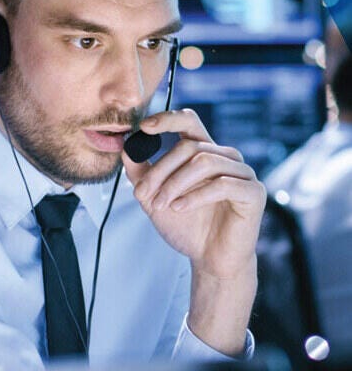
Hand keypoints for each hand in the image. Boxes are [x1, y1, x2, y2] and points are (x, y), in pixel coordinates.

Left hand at [122, 109, 265, 278]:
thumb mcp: (155, 198)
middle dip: (160, 170)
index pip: (189, 121)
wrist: (209, 260)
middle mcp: (225, 157)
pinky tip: (179, 209)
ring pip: (203, 161)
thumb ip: (141, 174)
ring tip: (159, 205)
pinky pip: (222, 184)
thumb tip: (126, 147)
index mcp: (204, 152)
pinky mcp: (253, 192)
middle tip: (143, 194)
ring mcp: (242, 173)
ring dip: (174, 184)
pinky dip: (195, 196)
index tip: (144, 127)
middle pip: (189, 146)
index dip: (168, 119)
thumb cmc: (187, 227)